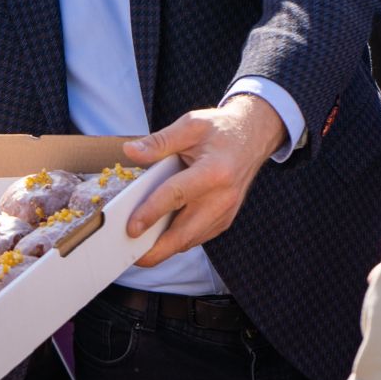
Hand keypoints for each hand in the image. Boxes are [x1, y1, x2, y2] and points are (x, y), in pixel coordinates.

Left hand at [122, 94, 287, 267]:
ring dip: (162, 248)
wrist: (253, 138)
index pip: (177, 196)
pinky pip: (195, 237)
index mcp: (215, 171)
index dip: (151, 212)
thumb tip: (130, 152)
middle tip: (127, 254)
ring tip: (134, 248)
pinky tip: (155, 236)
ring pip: (188, 241)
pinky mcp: (224, 221)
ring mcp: (225, 213)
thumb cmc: (220, 130)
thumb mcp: (190, 125)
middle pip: (184, 234)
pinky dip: (174, 241)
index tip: (131, 228)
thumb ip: (159, 141)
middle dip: (155, 250)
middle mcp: (223, 198)